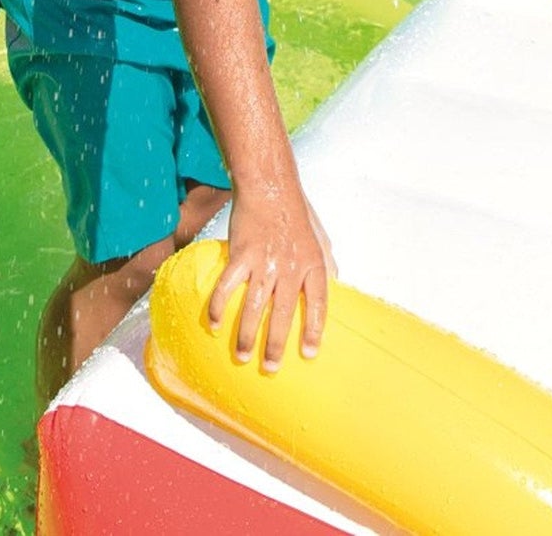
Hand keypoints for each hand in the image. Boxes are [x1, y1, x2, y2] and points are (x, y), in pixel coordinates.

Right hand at [209, 184, 335, 372]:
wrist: (269, 184)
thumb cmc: (296, 208)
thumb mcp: (321, 234)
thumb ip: (327, 259)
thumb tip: (336, 281)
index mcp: (313, 263)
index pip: (318, 304)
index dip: (314, 330)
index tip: (308, 353)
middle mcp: (290, 266)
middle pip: (283, 314)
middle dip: (275, 345)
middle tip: (270, 368)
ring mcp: (264, 262)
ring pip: (254, 308)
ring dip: (247, 335)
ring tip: (243, 356)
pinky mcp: (241, 255)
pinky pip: (227, 287)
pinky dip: (219, 307)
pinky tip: (215, 324)